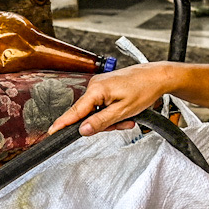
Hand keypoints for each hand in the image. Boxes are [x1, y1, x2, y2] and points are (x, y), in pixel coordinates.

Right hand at [48, 61, 178, 135]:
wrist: (157, 76)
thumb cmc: (144, 90)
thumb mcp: (123, 111)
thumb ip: (101, 122)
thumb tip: (83, 130)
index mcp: (96, 90)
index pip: (75, 111)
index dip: (63, 123)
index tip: (51, 132)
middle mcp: (95, 85)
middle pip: (88, 114)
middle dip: (105, 123)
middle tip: (123, 123)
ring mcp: (100, 84)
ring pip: (97, 111)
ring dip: (111, 118)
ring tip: (128, 116)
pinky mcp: (106, 85)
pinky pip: (103, 104)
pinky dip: (112, 110)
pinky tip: (125, 110)